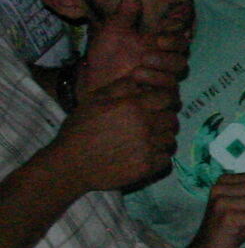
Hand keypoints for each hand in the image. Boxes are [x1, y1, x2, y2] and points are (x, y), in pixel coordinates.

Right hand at [49, 75, 175, 190]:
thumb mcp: (94, 100)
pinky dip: (160, 156)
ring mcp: (148, 148)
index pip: (167, 98)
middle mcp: (145, 126)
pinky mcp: (147, 167)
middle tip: (153, 122)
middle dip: (165, 118)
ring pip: (171, 139)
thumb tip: (141, 80)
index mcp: (134, 106)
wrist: (70, 166)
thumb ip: (120, 87)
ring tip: (150, 139)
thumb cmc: (79, 130)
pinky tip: (147, 154)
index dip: (164, 100)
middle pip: (172, 118)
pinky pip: (166, 159)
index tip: (158, 104)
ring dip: (163, 137)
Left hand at [81, 0, 185, 95]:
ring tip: (141, 63)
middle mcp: (164, 55)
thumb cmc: (104, 59)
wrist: (94, 86)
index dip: (178, 24)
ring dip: (163, 62)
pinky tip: (138, 77)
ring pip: (180, 65)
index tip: (170, 22)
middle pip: (183, 46)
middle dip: (173, 42)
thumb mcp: (111, 33)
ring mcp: (165, 73)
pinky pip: (171, 86)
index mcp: (156, 39)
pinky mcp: (162, 92)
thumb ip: (123, 15)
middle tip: (157, 41)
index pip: (177, 28)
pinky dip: (156, 79)